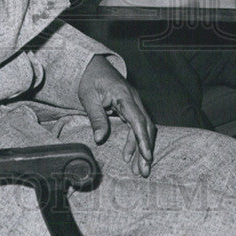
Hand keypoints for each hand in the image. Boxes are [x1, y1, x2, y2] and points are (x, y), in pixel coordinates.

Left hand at [77, 55, 155, 177]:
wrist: (93, 64)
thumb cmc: (89, 79)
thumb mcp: (88, 98)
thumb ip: (96, 118)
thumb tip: (99, 138)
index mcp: (124, 96)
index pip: (138, 120)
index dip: (143, 140)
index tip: (146, 157)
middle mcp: (134, 99)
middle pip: (145, 127)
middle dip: (146, 150)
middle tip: (143, 172)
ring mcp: (134, 102)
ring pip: (143, 128)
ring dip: (141, 149)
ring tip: (137, 169)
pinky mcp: (131, 107)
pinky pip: (137, 125)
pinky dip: (135, 141)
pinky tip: (129, 155)